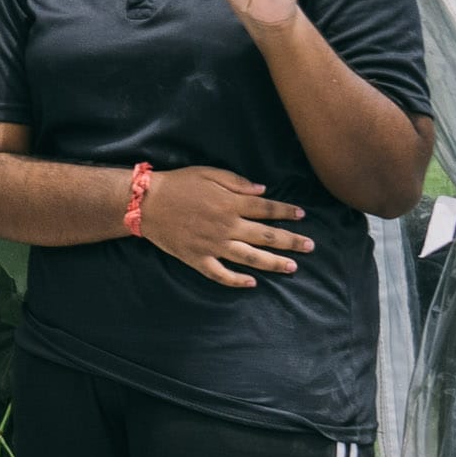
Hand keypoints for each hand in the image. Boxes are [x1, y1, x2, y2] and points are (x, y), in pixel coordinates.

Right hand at [141, 164, 307, 288]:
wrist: (145, 203)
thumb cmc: (177, 184)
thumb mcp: (208, 173)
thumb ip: (237, 182)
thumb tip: (263, 191)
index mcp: (230, 204)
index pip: (266, 209)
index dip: (286, 212)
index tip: (302, 215)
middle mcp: (226, 226)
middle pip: (266, 236)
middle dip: (291, 241)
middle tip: (310, 246)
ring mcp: (213, 246)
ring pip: (250, 258)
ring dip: (274, 263)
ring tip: (292, 267)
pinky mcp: (198, 259)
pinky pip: (221, 274)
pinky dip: (237, 281)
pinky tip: (252, 283)